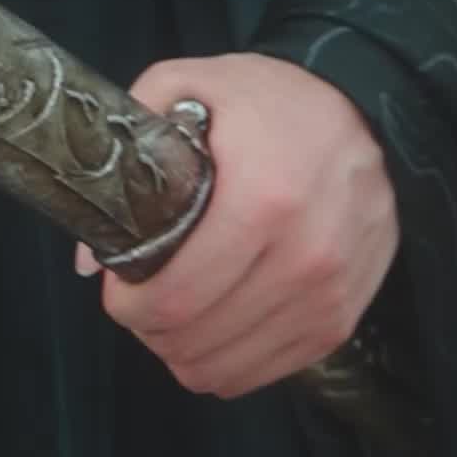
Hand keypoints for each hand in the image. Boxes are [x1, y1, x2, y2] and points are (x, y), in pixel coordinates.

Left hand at [81, 52, 397, 399]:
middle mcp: (305, 256)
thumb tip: (89, 253)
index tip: (116, 286)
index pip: (176, 297)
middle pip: (195, 339)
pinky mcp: (342, 320)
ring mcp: (328, 295)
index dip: (128, 305)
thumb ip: (130, 146)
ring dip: (185, 349)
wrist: (366, 112)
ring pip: (225, 367)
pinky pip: (264, 372)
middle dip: (149, 328)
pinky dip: (228, 359)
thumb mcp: (188, 84)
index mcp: (263, 197)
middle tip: (139, 299)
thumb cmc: (270, 100)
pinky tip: (217, 322)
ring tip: (176, 311)